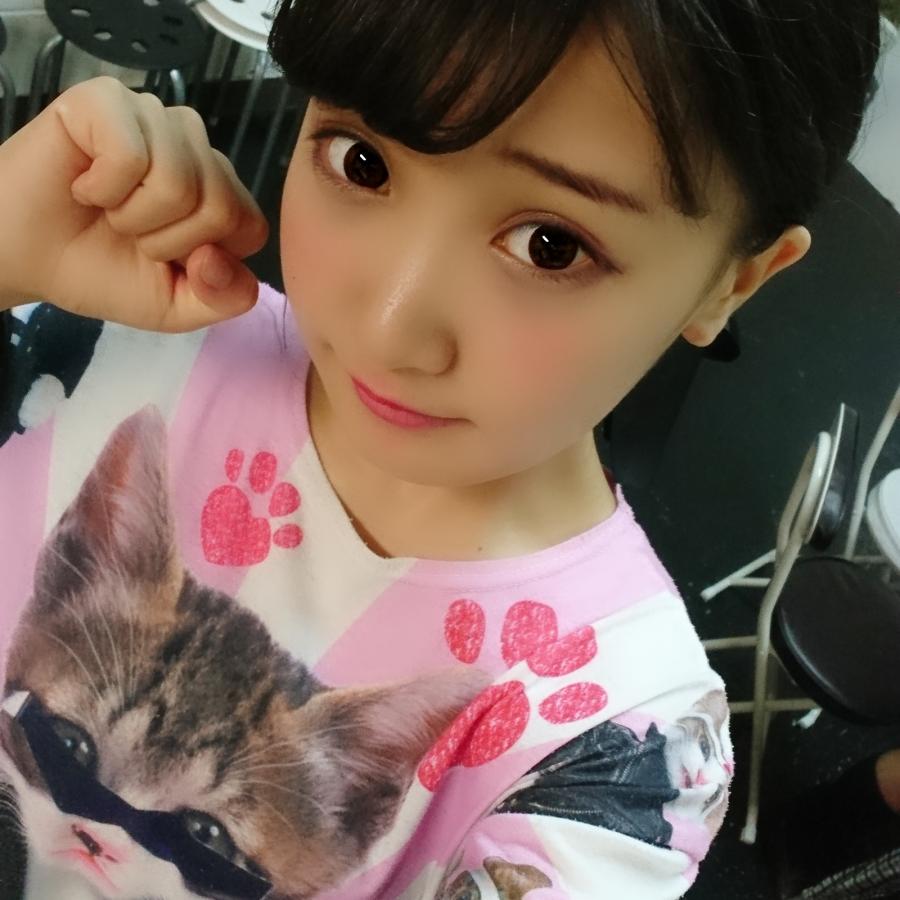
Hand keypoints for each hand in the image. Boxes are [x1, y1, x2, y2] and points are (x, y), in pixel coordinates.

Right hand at [0, 76, 269, 331]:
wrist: (24, 258)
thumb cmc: (101, 272)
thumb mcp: (176, 306)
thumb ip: (223, 299)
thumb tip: (222, 261)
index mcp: (219, 189)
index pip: (250, 226)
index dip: (207, 261)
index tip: (165, 261)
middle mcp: (194, 146)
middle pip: (219, 205)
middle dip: (167, 241)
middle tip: (127, 234)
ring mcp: (154, 117)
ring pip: (179, 180)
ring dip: (134, 216)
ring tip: (107, 209)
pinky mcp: (109, 99)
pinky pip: (132, 155)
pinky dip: (103, 188)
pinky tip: (84, 184)